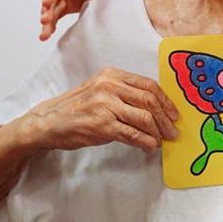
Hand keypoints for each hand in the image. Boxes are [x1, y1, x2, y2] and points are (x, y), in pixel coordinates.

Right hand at [20, 67, 179, 152]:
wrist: (48, 122)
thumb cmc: (77, 108)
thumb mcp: (101, 90)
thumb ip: (125, 93)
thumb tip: (155, 106)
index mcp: (112, 75)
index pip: (148, 85)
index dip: (165, 100)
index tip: (174, 113)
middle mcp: (109, 86)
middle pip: (149, 100)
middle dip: (165, 118)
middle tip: (173, 130)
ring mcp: (104, 105)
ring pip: (143, 117)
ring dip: (157, 131)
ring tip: (162, 140)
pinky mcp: (101, 125)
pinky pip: (131, 133)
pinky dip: (145, 141)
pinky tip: (150, 146)